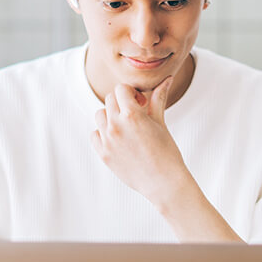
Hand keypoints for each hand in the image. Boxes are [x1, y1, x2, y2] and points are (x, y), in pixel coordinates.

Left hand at [90, 76, 189, 206]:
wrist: (163, 182)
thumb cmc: (166, 152)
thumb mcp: (161, 122)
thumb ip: (158, 98)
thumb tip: (166, 78)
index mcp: (132, 115)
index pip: (120, 89)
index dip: (130, 93)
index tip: (140, 103)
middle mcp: (116, 125)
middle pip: (109, 100)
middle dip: (121, 103)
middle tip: (135, 115)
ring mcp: (107, 140)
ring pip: (99, 115)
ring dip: (110, 116)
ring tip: (125, 127)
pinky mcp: (102, 153)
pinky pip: (94, 134)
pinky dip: (103, 133)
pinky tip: (118, 139)